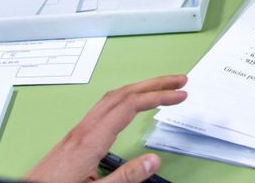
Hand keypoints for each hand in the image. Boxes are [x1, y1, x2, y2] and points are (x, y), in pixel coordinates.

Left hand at [25, 74, 187, 182]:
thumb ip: (125, 176)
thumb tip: (153, 160)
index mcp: (90, 140)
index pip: (129, 106)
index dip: (158, 96)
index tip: (179, 95)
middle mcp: (84, 130)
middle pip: (123, 94)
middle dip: (154, 83)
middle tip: (179, 80)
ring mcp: (78, 131)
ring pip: (113, 98)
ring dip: (140, 88)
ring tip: (161, 88)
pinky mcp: (75, 137)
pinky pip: (105, 107)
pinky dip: (126, 98)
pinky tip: (132, 105)